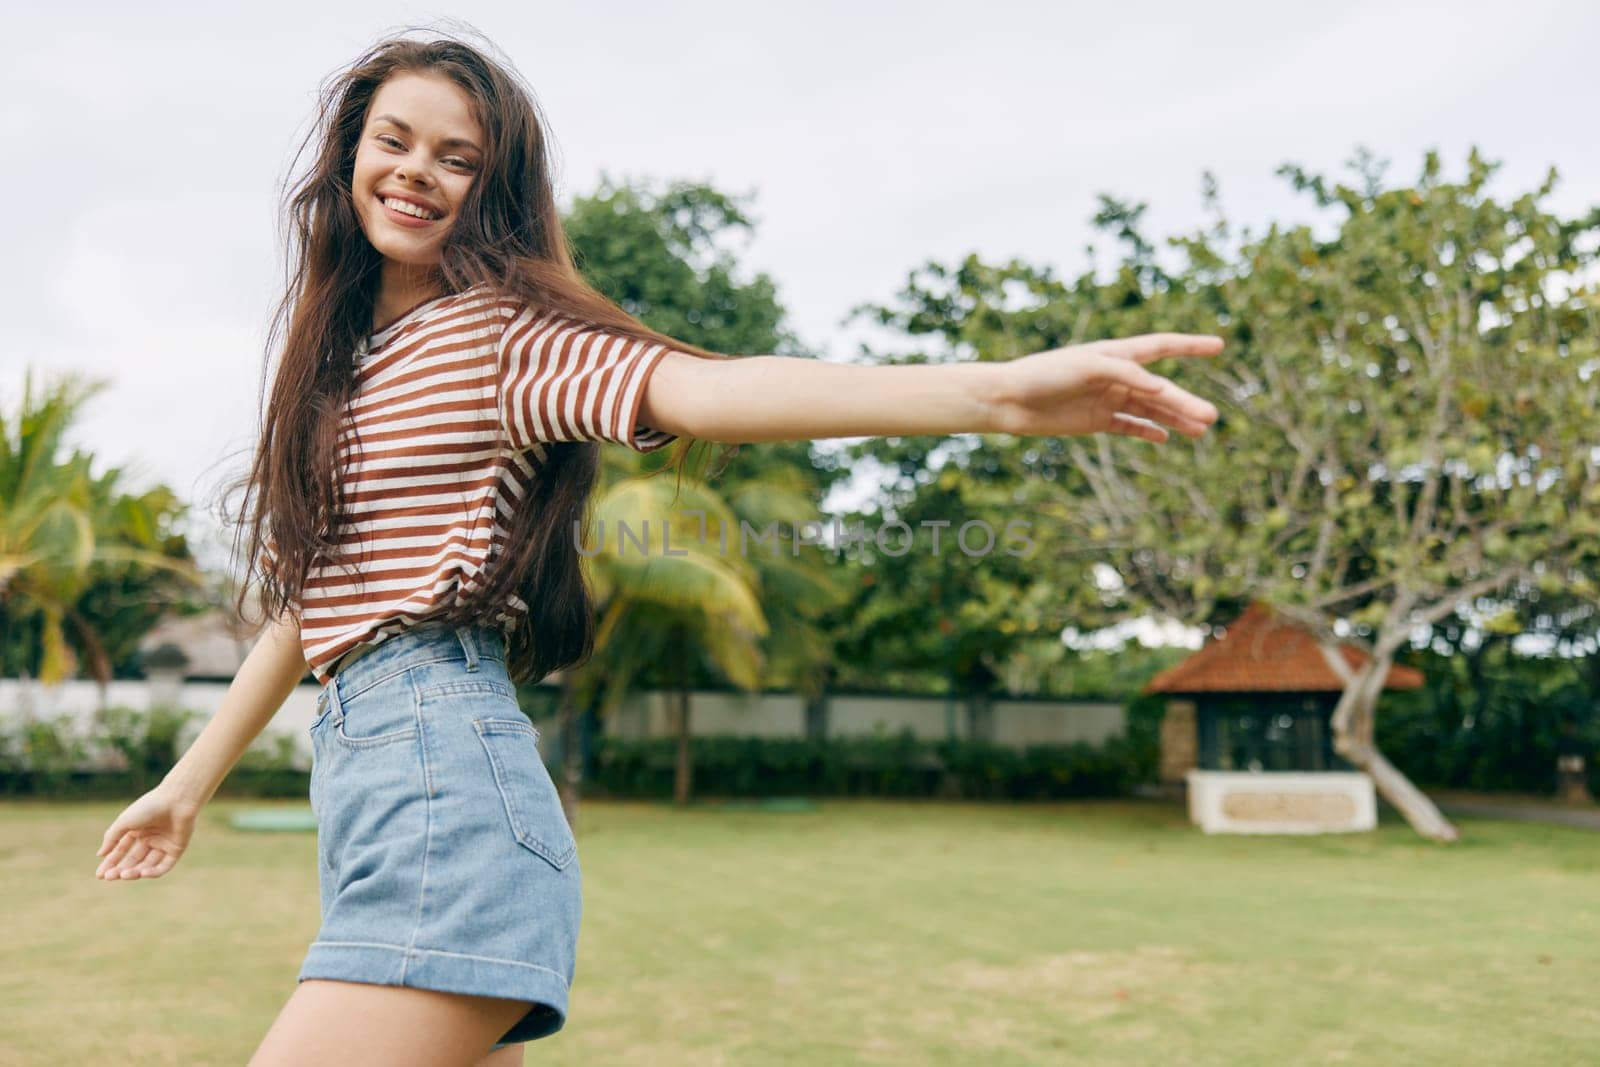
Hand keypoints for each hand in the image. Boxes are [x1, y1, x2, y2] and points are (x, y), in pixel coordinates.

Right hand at [94, 784, 199, 880]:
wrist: (176, 800)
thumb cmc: (149, 807)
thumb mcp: (124, 822)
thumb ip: (111, 838)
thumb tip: (100, 855)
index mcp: (137, 830)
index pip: (121, 850)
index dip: (111, 863)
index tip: (99, 875)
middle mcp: (150, 838)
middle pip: (133, 860)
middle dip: (120, 870)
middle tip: (109, 877)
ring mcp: (164, 844)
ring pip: (147, 865)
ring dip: (134, 872)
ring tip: (124, 875)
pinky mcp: (177, 849)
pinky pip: (164, 865)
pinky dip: (153, 872)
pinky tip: (142, 873)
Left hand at [989, 333, 1222, 441]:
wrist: (1009, 400)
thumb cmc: (1045, 374)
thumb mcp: (1088, 367)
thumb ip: (1126, 374)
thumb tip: (1162, 387)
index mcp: (1115, 354)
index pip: (1162, 347)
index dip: (1191, 346)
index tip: (1219, 345)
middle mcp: (1115, 376)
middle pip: (1160, 389)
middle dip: (1186, 403)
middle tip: (1211, 418)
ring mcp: (1106, 399)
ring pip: (1149, 409)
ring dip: (1174, 419)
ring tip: (1200, 432)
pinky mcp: (1094, 421)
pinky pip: (1128, 425)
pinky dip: (1146, 431)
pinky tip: (1165, 438)